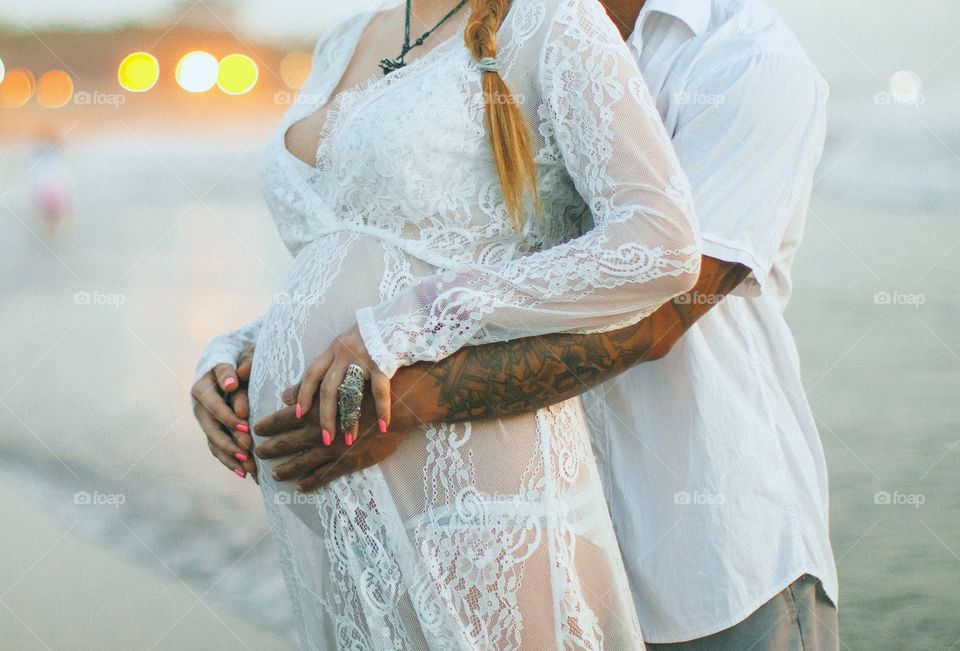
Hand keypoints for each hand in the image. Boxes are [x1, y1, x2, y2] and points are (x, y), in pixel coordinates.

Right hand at [190, 346, 257, 481]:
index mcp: (205, 383)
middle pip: (212, 420)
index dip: (227, 401)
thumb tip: (241, 373)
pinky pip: (217, 449)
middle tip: (248, 443)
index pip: (214, 393)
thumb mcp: (245, 356)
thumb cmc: (242, 362)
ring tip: (249, 464)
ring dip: (230, 452)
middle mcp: (201, 402)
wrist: (233, 371)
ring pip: (214, 438)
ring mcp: (205, 419)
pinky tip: (245, 473)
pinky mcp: (212, 432)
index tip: (242, 405)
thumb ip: (245, 362)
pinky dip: (230, 461)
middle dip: (229, 433)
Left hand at [253, 386, 403, 490]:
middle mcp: (316, 431)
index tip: (254, 432)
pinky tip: (300, 487)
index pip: (279, 421)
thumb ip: (307, 390)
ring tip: (275, 474)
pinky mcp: (346, 462)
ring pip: (300, 463)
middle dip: (268, 450)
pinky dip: (309, 482)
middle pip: (284, 444)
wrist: (398, 405)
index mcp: (312, 410)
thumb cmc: (367, 388)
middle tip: (256, 454)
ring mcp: (330, 449)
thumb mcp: (335, 383)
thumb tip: (285, 395)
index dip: (264, 427)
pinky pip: (323, 476)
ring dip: (285, 469)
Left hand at [290, 324, 390, 446]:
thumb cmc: (368, 339)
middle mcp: (346, 352)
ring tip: (348, 440)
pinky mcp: (384, 361)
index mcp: (333, 350)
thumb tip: (284, 398)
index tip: (297, 417)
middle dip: (325, 416)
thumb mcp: (339, 350)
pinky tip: (382, 426)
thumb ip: (316, 372)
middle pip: (329, 387)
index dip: (303, 394)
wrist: (400, 318)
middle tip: (325, 439)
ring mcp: (365, 356)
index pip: (312, 374)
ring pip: (352, 392)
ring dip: (350, 417)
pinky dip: (382, 409)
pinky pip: (380, 389)